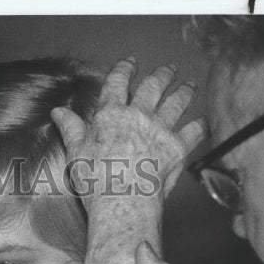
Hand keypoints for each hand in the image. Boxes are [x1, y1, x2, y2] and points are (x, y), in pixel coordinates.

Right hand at [51, 58, 207, 208]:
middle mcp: (138, 116)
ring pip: (177, 101)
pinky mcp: (178, 147)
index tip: (129, 63)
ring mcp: (160, 130)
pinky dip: (201, 125)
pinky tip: (204, 121)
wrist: (123, 201)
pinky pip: (195, 131)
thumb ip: (71, 128)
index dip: (124, 69)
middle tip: (168, 69)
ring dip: (184, 91)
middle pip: (153, 86)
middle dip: (161, 74)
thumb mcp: (75, 152)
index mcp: (111, 115)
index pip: (117, 82)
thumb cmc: (97, 181)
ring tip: (189, 85)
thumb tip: (59, 112)